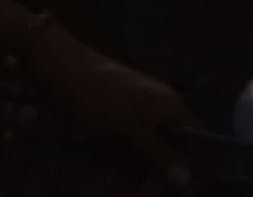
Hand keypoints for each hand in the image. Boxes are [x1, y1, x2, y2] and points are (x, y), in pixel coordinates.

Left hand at [29, 23, 194, 193]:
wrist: (56, 67)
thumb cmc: (95, 93)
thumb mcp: (129, 124)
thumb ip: (159, 152)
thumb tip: (188, 179)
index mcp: (171, 107)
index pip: (196, 144)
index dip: (190, 170)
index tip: (180, 193)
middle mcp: (160, 111)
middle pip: (171, 152)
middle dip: (158, 177)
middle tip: (138, 193)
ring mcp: (137, 116)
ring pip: (147, 154)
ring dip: (137, 175)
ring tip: (117, 189)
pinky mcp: (117, 122)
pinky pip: (128, 150)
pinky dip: (121, 166)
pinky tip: (109, 181)